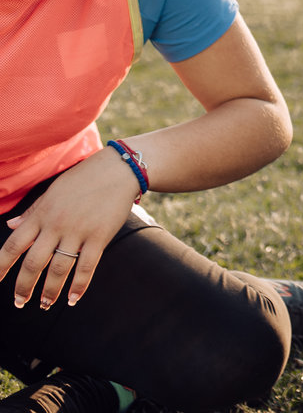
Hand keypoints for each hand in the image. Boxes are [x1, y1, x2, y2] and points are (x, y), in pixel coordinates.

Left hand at [0, 151, 139, 309]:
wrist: (118, 169)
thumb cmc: (84, 177)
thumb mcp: (52, 191)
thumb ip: (32, 211)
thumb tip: (11, 225)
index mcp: (41, 214)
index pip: (13, 245)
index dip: (2, 266)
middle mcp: (56, 225)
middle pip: (33, 263)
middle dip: (24, 286)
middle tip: (19, 302)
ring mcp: (78, 232)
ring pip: (58, 268)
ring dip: (50, 291)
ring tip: (45, 305)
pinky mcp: (99, 236)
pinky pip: (86, 266)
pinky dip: (79, 285)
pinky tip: (73, 299)